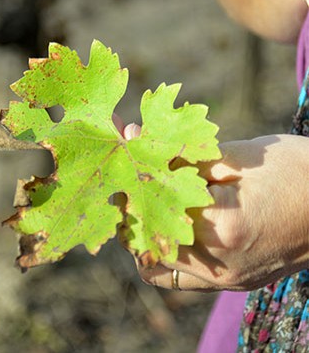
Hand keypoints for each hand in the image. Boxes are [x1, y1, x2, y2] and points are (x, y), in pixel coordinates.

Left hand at [123, 129, 308, 290]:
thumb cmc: (295, 171)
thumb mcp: (236, 155)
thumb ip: (180, 151)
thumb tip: (135, 135)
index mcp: (220, 228)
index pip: (148, 207)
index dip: (132, 179)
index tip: (127, 159)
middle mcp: (218, 266)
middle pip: (143, 243)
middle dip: (131, 209)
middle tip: (133, 181)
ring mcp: (224, 281)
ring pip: (154, 265)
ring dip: (144, 234)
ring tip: (152, 202)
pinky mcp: (230, 284)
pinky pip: (178, 276)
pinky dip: (165, 251)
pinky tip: (172, 223)